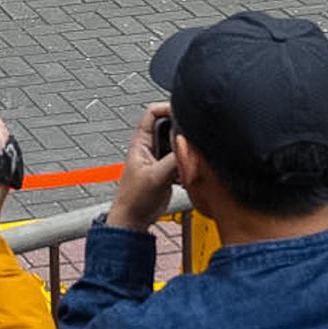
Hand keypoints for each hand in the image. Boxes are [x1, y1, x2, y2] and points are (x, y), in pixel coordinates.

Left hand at [107, 102, 179, 233]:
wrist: (133, 221)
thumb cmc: (133, 200)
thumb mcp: (156, 177)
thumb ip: (174, 161)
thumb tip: (191, 149)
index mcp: (141, 142)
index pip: (153, 112)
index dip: (168, 108)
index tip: (185, 111)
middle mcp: (150, 146)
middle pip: (170, 126)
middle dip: (183, 131)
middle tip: (194, 140)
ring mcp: (159, 158)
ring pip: (178, 143)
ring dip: (187, 150)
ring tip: (192, 159)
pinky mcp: (168, 170)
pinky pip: (182, 159)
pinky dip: (188, 163)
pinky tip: (189, 173)